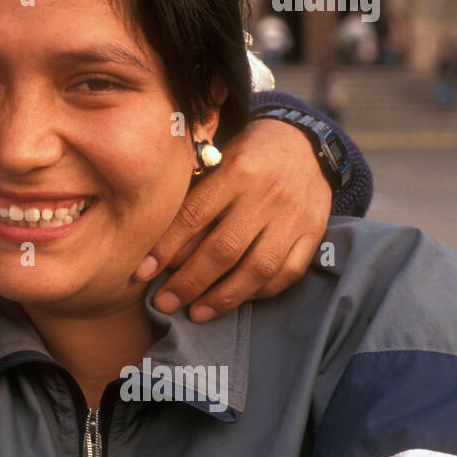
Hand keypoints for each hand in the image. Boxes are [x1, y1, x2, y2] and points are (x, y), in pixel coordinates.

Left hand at [134, 118, 332, 321]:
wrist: (305, 142)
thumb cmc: (247, 154)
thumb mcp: (217, 160)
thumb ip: (195, 199)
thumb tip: (164, 253)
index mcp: (237, 170)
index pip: (193, 216)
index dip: (165, 248)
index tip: (141, 272)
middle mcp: (268, 194)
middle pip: (224, 249)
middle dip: (190, 282)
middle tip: (165, 303)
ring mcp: (295, 216)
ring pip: (258, 268)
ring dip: (223, 297)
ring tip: (197, 313)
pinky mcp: (315, 232)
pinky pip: (288, 272)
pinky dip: (260, 292)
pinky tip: (236, 300)